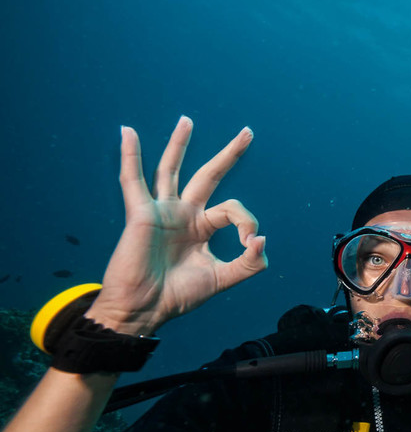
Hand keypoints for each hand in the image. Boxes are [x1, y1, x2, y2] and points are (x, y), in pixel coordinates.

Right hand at [84, 117, 266, 335]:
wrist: (144, 310)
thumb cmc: (177, 296)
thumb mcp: (222, 279)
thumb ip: (248, 263)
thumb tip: (261, 239)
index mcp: (202, 228)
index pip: (233, 210)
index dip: (247, 222)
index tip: (250, 243)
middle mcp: (184, 215)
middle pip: (209, 176)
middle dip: (229, 154)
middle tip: (248, 132)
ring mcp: (162, 211)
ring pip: (171, 170)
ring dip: (179, 144)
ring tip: (188, 121)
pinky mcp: (142, 214)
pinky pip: (132, 180)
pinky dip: (130, 156)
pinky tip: (127, 133)